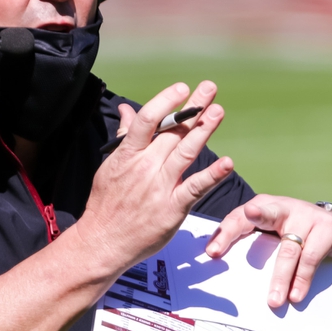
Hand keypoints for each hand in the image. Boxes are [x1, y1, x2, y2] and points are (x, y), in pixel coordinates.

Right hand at [80, 80, 232, 271]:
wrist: (103, 242)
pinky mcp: (173, 208)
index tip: (181, 88)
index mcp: (128, 155)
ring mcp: (160, 187)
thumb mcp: (110, 166)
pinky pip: (195, 188)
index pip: (148, 120)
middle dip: (193, 108)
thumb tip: (128, 109)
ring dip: (204, 130)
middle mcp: (145, 167)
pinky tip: (228, 163)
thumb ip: (124, 136)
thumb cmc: (106, 204)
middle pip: (172, 132)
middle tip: (210, 88)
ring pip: (185, 152)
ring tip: (218, 111)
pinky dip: (212, 175)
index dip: (166, 101)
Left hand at [206, 195, 331, 307]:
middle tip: (226, 242)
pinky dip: (302, 279)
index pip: (239, 217)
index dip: (224, 233)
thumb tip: (224, 267)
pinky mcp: (326, 229)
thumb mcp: (274, 232)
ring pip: (287, 250)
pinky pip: (310, 258)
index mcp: (265, 206)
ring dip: (280, 278)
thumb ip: (254, 242)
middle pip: (262, 216)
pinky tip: (295, 295)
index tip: (212, 253)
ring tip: (273, 301)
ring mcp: (306, 216)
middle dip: (244, 224)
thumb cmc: (298, 232)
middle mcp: (284, 207)